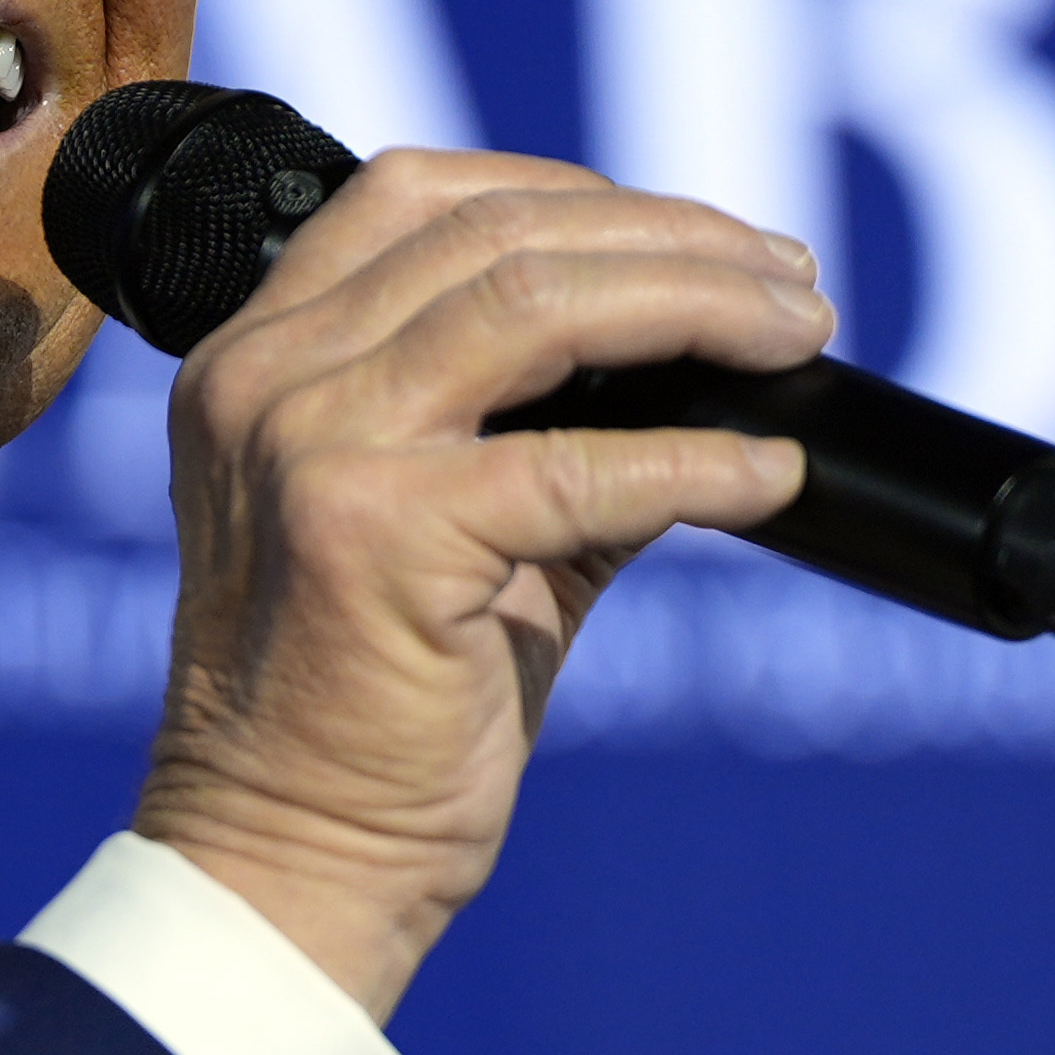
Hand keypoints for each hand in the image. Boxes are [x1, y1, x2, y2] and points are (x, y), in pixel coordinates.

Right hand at [131, 152, 834, 1019]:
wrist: (292, 861)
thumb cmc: (376, 710)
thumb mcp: (442, 522)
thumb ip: (541, 422)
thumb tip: (714, 353)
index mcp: (257, 354)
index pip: (418, 193)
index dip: (578, 193)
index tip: (704, 236)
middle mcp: (264, 377)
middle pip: (493, 230)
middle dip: (670, 238)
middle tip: (792, 282)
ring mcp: (307, 444)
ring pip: (534, 304)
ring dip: (695, 301)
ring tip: (797, 331)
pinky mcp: (369, 532)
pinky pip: (578, 464)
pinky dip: (698, 459)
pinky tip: (772, 475)